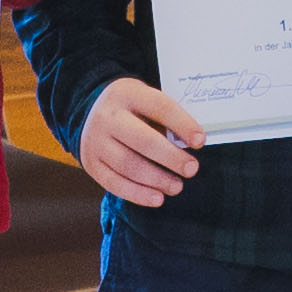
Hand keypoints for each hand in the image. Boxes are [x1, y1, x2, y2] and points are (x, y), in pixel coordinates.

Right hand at [79, 78, 209, 204]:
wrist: (91, 110)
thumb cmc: (133, 108)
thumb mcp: (147, 99)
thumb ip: (166, 118)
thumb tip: (193, 144)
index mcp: (128, 93)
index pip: (159, 107)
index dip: (182, 124)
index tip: (200, 141)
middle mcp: (107, 116)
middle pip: (142, 140)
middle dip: (171, 157)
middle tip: (192, 169)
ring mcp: (95, 140)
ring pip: (128, 165)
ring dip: (157, 179)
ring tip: (177, 186)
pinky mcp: (90, 163)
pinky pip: (114, 184)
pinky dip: (138, 194)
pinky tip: (158, 198)